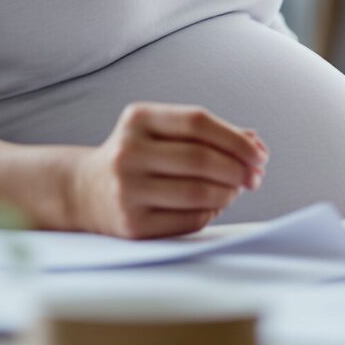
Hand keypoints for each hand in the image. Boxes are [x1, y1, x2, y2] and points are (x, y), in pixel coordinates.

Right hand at [65, 102, 269, 238]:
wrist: (84, 191)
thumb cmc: (137, 157)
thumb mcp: (162, 132)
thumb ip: (208, 133)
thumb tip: (256, 144)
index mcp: (138, 118)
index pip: (198, 121)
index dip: (236, 139)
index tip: (260, 154)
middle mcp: (129, 152)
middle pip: (201, 159)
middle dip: (239, 170)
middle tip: (256, 177)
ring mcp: (127, 190)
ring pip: (199, 192)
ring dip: (228, 193)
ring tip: (234, 191)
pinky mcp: (133, 225)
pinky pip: (189, 220)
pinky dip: (211, 212)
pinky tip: (212, 206)